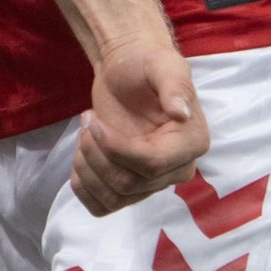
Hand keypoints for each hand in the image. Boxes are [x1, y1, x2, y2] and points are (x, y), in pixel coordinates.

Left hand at [70, 34, 208, 214]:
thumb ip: (174, 86)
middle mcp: (176, 169)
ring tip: (83, 133)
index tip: (93, 120)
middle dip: (96, 153)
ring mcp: (152, 182)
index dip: (116, 148)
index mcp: (191, 143)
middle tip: (86, 120)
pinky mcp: (129, 186)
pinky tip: (80, 157)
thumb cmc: (146, 64)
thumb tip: (182, 112)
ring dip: (86, 167)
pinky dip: (84, 187)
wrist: (126, 72)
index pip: (151, 164)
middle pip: (128, 184)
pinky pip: (103, 206)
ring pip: (113, 198)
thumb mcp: (162, 65)